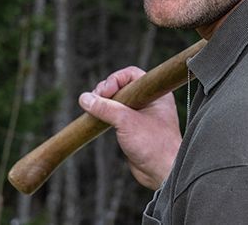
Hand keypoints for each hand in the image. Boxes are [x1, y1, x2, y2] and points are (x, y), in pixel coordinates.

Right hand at [78, 66, 180, 189]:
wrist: (162, 172)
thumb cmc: (153, 145)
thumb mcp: (127, 122)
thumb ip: (106, 108)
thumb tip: (85, 98)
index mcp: (156, 93)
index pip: (132, 75)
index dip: (115, 79)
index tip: (103, 92)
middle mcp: (150, 101)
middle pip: (122, 86)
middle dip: (106, 90)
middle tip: (96, 100)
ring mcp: (141, 114)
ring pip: (117, 101)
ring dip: (103, 103)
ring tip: (93, 109)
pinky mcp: (133, 127)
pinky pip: (116, 115)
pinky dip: (105, 115)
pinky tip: (96, 118)